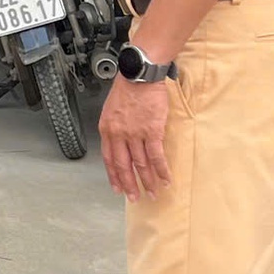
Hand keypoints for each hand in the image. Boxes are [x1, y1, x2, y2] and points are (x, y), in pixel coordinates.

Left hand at [99, 75, 173, 200]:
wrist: (139, 76)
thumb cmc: (127, 89)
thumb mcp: (111, 110)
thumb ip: (115, 128)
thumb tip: (122, 144)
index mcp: (107, 130)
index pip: (109, 159)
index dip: (114, 176)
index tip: (118, 188)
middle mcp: (118, 135)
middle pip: (124, 166)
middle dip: (130, 185)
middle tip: (134, 198)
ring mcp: (135, 134)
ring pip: (141, 164)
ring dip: (148, 181)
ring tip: (153, 193)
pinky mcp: (152, 131)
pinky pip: (156, 156)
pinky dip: (161, 170)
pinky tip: (166, 179)